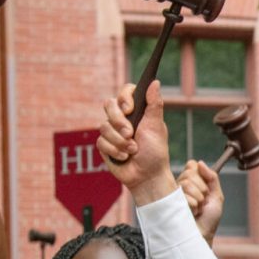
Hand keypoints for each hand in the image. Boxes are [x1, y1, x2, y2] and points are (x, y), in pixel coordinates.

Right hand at [98, 82, 174, 202]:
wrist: (147, 176)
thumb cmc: (155, 152)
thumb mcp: (157, 127)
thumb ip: (154, 104)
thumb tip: (155, 81)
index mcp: (136, 110)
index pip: (125, 92)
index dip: (124, 97)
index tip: (130, 109)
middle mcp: (122, 117)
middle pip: (109, 105)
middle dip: (118, 121)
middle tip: (130, 133)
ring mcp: (112, 130)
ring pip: (104, 126)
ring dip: (120, 141)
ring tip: (133, 150)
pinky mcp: (104, 144)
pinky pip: (101, 141)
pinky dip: (115, 150)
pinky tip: (125, 157)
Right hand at [177, 159, 224, 245]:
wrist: (202, 236)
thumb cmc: (209, 220)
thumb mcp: (216, 197)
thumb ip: (212, 178)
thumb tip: (201, 163)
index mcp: (191, 182)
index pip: (192, 165)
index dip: (200, 174)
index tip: (206, 188)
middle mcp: (180, 186)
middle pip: (190, 173)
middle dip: (202, 189)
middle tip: (203, 202)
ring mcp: (173, 194)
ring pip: (187, 184)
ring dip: (198, 199)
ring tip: (197, 209)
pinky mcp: (169, 202)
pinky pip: (184, 196)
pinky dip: (193, 206)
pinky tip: (192, 214)